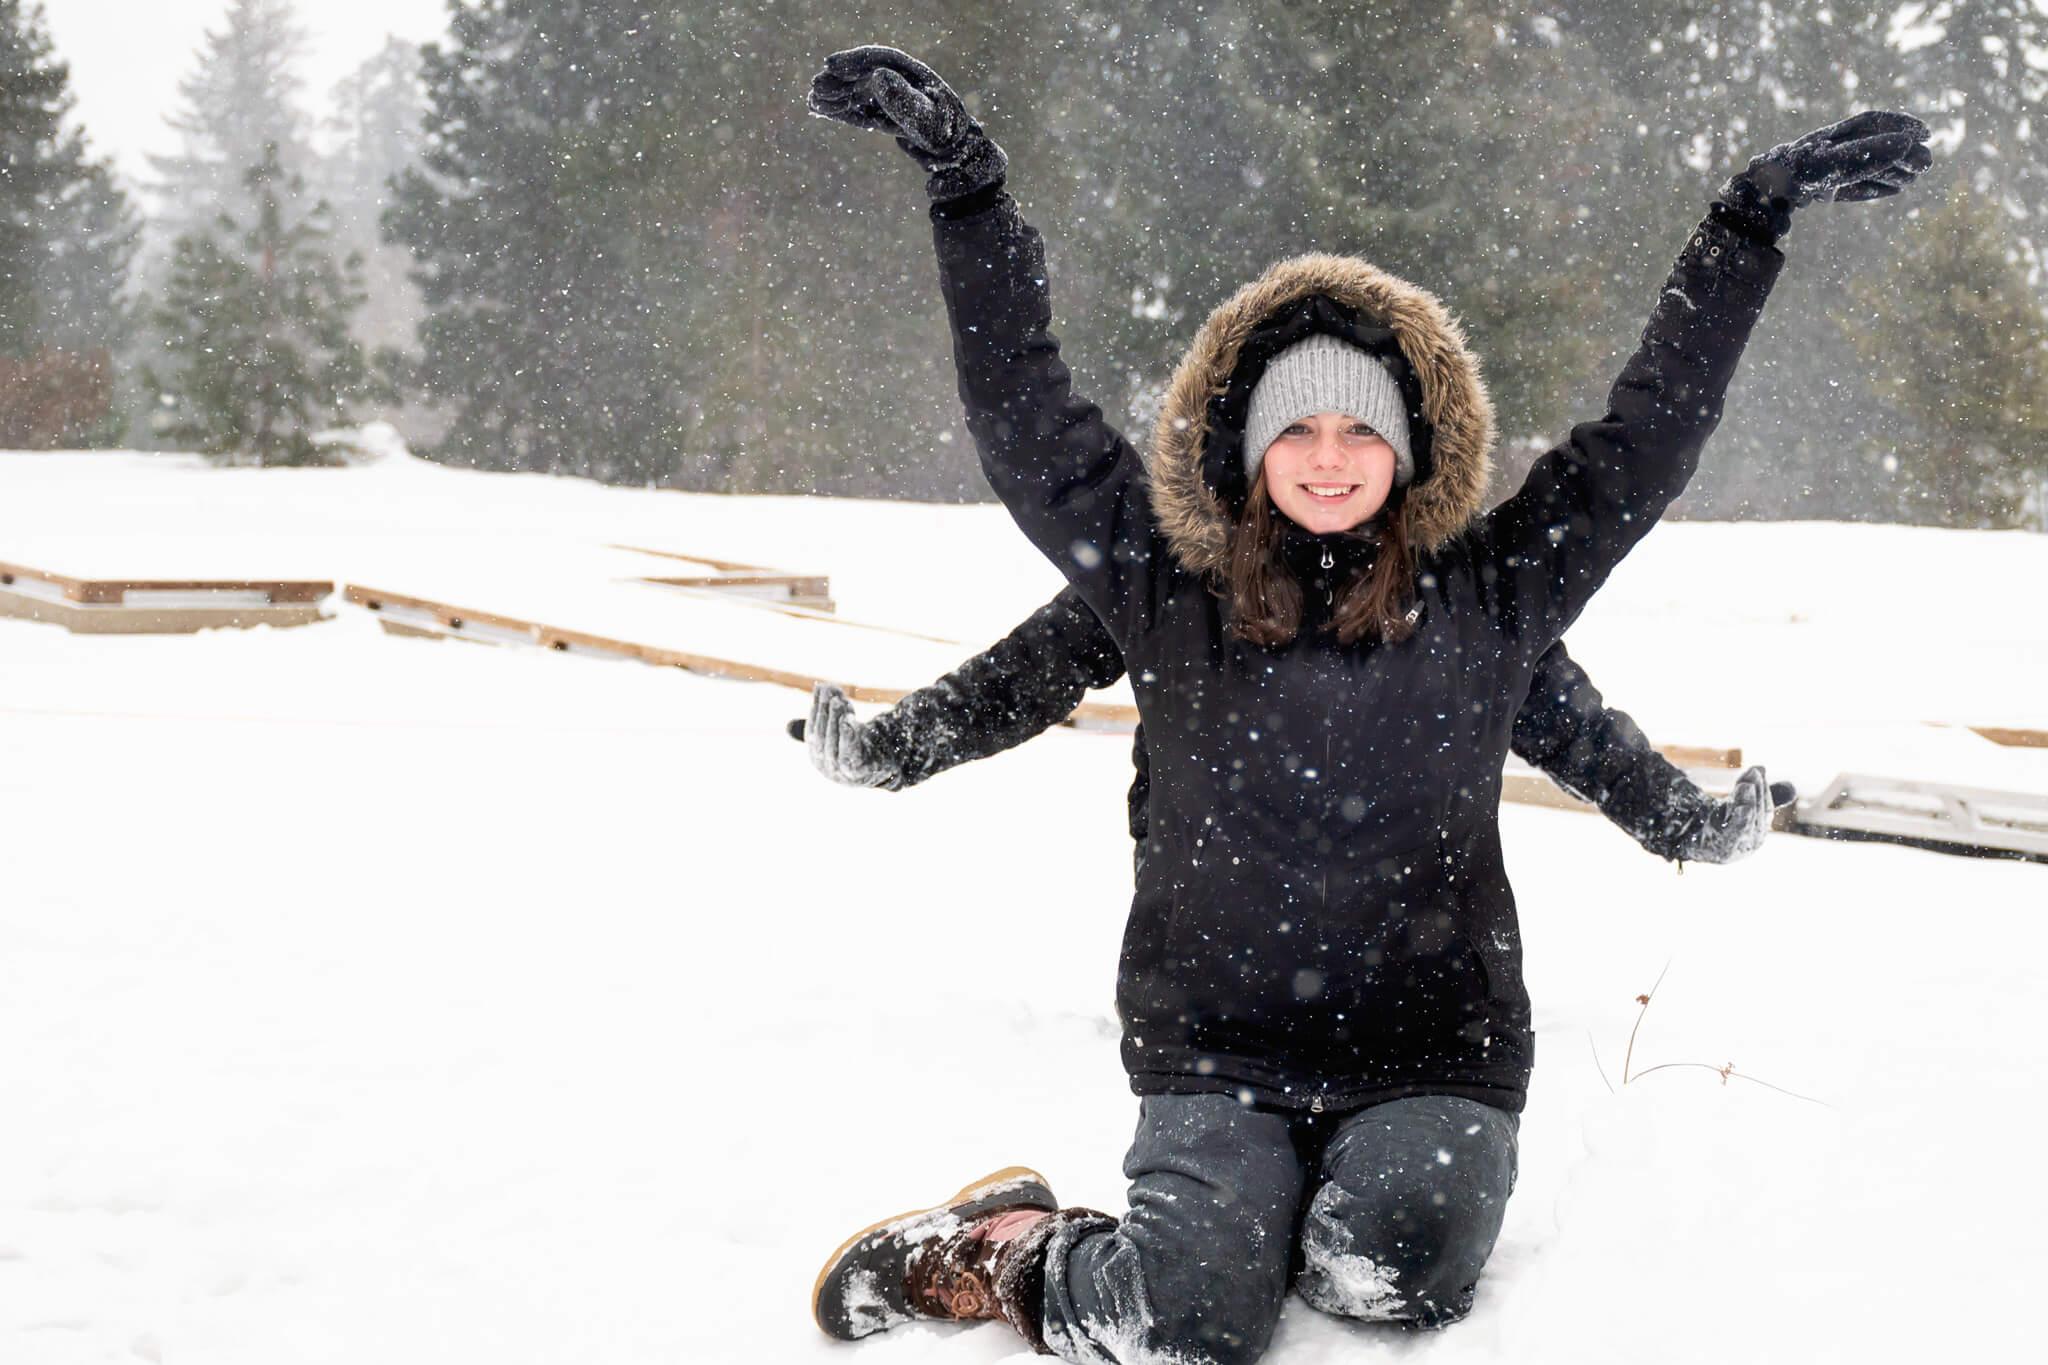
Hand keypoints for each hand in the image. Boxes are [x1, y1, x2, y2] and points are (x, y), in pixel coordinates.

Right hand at [802, 683, 904, 788]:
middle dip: (825, 712)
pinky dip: (848, 736)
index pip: (813, 732)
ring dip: (835, 720)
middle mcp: (826, 767)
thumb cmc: (863, 744)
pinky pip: (850, 754)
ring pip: (833, 744)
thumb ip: (833, 710)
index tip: (821, 689)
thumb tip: (820, 686)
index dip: (816, 709)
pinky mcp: (859, 773)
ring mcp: (841, 773)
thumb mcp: (846, 726)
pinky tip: (849, 720)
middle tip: (830, 692)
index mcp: (817, 757)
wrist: (890, 765)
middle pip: (822, 737)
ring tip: (839, 701)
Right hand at [807, 45, 1007, 199]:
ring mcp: (896, 101)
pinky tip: (823, 111)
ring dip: (837, 97)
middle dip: (840, 81)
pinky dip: (843, 111)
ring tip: (812, 100)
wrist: (958, 159)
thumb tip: (876, 75)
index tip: (831, 65)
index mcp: (916, 76)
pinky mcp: (890, 118)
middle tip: (815, 87)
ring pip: (860, 95)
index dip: (856, 62)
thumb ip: (903, 99)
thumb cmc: (947, 137)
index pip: (881, 61)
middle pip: (866, 77)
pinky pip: (863, 111)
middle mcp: (904, 85)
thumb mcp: (926, 119)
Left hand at [1680, 766, 1784, 863]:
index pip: (1766, 808)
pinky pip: (1737, 832)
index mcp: (1758, 831)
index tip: (1759, 769)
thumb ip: (1749, 790)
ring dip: (1749, 801)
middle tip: (1753, 772)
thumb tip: (1762, 767)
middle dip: (1758, 791)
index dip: (1764, 789)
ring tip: (1746, 784)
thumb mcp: (1732, 804)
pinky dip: (1742, 818)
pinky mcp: (1725, 850)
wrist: (1684, 842)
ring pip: (1749, 820)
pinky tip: (1742, 806)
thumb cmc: (1711, 824)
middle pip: (1759, 813)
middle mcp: (1753, 842)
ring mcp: (1740, 848)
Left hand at [1718, 111, 1932, 238]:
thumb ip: (1869, 153)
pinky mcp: (1819, 190)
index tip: (1926, 133)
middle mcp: (1831, 149)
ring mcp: (1825, 170)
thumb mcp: (1834, 162)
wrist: (1757, 199)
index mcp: (1834, 136)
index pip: (1873, 123)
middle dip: (1902, 154)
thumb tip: (1907, 143)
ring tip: (1914, 177)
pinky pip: (1852, 186)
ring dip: (1892, 170)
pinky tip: (1894, 189)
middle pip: (1874, 146)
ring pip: (1866, 167)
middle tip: (1926, 165)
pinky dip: (1873, 187)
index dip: (1901, 126)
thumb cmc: (1792, 175)